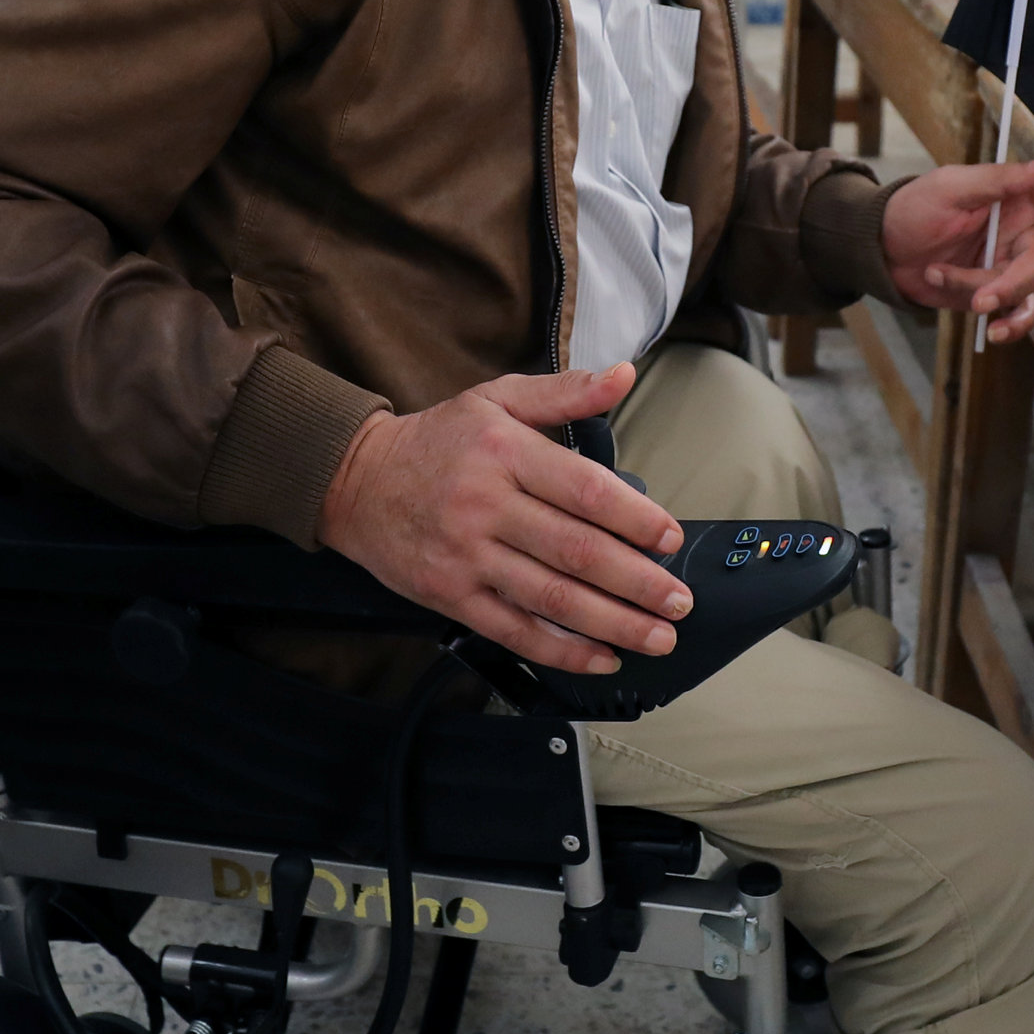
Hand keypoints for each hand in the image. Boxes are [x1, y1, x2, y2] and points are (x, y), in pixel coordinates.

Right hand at [316, 360, 689, 673]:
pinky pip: (513, 630)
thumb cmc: (437, 441)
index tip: (670, 539)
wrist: (354, 480)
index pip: (586, 491)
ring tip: (656, 637)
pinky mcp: (449, 596)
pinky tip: (601, 658)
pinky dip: (562, 650)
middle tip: (679, 602)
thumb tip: (624, 375)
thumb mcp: (497, 399)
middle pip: (577, 551)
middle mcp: (486, 506)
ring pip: (551, 597)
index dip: (636, 519)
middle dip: (638, 583)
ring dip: (612, 624)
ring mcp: (467, 556)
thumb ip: (565, 393)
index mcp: (506, 452)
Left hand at [881, 152, 1033, 342]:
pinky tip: (987, 330)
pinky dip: (1005, 324)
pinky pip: (1017, 315)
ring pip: (1027, 292)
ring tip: (963, 300)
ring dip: (998, 301)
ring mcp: (1006, 267)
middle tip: (979, 298)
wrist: (878, 251)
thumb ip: (1001, 180)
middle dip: (1013, 283)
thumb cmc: (912, 209)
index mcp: (1017, 200)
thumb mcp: (950, 187)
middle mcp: (1019, 232)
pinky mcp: (992, 295)